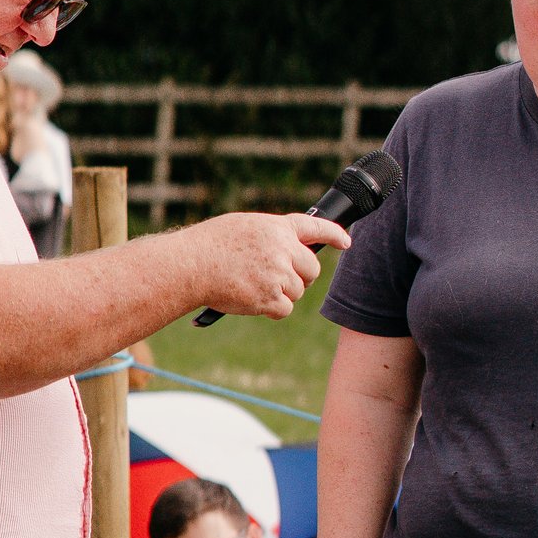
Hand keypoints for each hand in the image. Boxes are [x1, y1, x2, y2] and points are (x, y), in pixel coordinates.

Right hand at [188, 209, 352, 320]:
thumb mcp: (243, 228)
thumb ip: (269, 237)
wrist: (190, 265)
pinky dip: (271, 310)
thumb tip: (288, 251)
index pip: (315, 227)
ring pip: (297, 291)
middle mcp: (282, 249)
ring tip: (252, 286)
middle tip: (278, 279)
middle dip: (300, 277)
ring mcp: (278, 274)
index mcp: (277, 228)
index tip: (346, 242)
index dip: (334, 234)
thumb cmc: (209, 246)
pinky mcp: (270, 298)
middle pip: (311, 269)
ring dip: (281, 294)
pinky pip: (284, 309)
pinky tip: (252, 301)